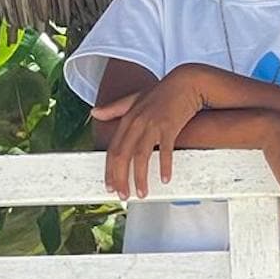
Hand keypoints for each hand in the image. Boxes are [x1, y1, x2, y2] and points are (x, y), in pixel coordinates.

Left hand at [93, 67, 204, 198]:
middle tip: (124, 196)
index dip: (110, 171)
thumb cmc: (161, 92)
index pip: (113, 150)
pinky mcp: (170, 126)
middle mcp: (137, 122)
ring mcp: (153, 124)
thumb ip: (114, 108)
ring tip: (143, 193)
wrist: (186, 82)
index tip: (110, 187)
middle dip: (121, 179)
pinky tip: (165, 178)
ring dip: (141, 177)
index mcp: (127, 119)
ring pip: (141, 156)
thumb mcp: (135, 99)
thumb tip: (93, 113)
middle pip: (123, 155)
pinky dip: (165, 165)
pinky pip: (165, 150)